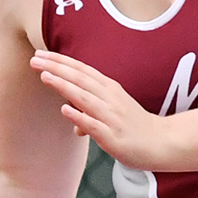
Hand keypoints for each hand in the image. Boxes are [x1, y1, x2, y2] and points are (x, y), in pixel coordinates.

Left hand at [31, 50, 170, 167]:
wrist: (163, 143)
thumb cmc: (137, 127)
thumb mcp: (114, 114)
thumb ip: (92, 114)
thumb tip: (76, 126)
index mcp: (110, 89)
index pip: (82, 71)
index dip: (61, 61)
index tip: (41, 54)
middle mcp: (111, 99)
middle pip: (81, 79)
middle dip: (56, 68)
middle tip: (34, 59)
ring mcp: (112, 117)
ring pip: (85, 98)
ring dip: (64, 86)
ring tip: (45, 76)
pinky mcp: (114, 136)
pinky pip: (94, 125)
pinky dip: (79, 117)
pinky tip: (64, 110)